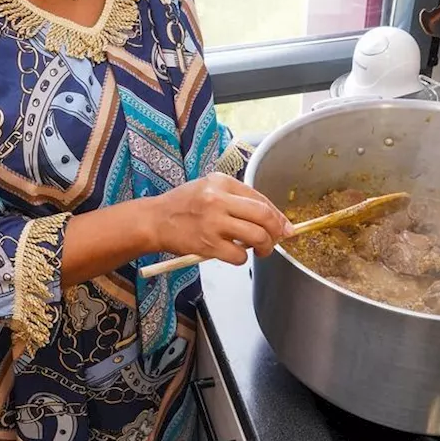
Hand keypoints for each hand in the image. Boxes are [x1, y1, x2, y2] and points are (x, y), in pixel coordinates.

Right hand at [146, 173, 293, 264]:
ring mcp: (213, 222)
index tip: (284, 226)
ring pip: (256, 236)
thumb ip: (236, 199)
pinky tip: (235, 255)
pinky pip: (239, 255)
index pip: (260, 198)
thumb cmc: (182, 205)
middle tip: (276, 239)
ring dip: (264, 247)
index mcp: (221, 182)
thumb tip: (270, 217)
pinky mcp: (207, 244)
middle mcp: (218, 199)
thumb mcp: (208, 188)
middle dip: (277, 231)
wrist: (154, 220)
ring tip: (260, 250)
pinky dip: (243, 258)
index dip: (277, 215)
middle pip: (263, 215)